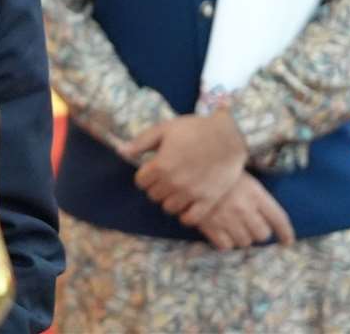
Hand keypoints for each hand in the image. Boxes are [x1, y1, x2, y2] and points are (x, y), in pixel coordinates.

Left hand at [123, 111, 246, 220]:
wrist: (229, 135)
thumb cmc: (195, 129)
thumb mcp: (164, 129)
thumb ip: (141, 142)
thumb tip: (120, 151)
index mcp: (161, 165)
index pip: (141, 182)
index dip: (145, 176)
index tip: (152, 171)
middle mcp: (174, 182)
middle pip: (154, 196)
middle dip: (156, 187)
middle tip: (165, 179)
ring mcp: (192, 193)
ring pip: (169, 208)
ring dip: (169, 200)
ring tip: (176, 190)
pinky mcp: (208, 200)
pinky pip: (190, 219)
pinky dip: (186, 215)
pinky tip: (188, 204)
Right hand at [186, 173, 295, 249]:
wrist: (187, 168)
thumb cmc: (216, 169)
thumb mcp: (240, 175)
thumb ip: (255, 195)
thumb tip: (266, 216)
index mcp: (255, 193)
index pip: (279, 219)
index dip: (285, 233)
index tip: (287, 241)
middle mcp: (244, 208)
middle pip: (262, 234)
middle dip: (258, 231)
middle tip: (249, 225)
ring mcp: (227, 218)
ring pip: (244, 242)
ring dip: (241, 237)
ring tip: (233, 228)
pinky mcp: (209, 226)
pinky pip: (225, 245)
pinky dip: (225, 241)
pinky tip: (220, 232)